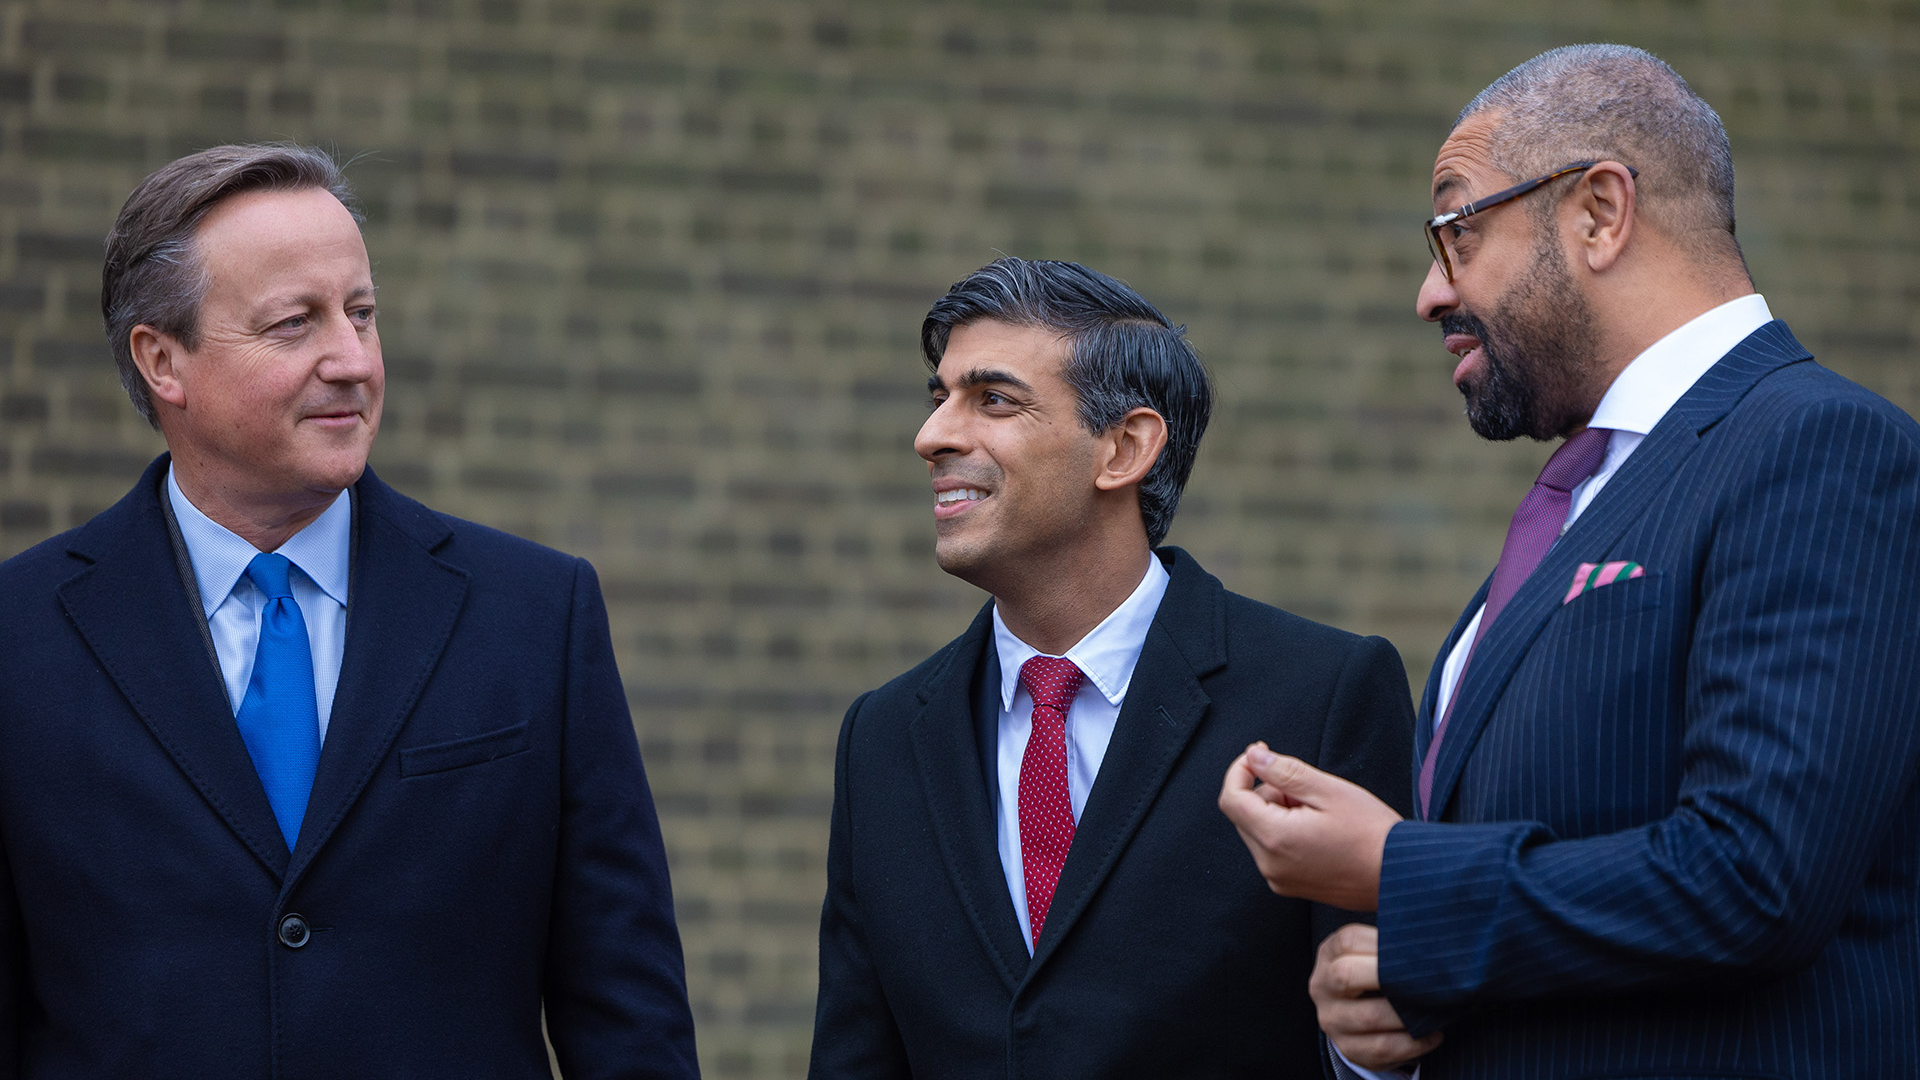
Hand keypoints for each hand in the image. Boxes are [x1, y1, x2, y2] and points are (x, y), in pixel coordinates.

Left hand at [1216, 741, 1399, 910]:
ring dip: (1278, 811)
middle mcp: (1270, 865)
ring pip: (1259, 831)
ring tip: (1320, 810)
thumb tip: (1253, 757)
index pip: (1231, 799)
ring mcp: (1279, 879)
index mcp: (1274, 839)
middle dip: (1267, 791)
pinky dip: (1286, 830)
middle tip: (1307, 787)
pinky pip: (1273, 849)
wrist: (1401, 875)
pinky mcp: (1291, 885)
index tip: (1259, 755)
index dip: (1240, 770)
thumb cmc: (1372, 833)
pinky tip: (1320, 829)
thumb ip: (1284, 771)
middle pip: (1244, 815)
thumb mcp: (1328, 790)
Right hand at [1313, 924, 1440, 1068]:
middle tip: (1427, 977)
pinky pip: (1382, 1047)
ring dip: (1406, 1014)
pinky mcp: (1349, 1048)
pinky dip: (1413, 1042)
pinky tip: (1433, 1034)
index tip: (1415, 946)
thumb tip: (1426, 923)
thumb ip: (1390, 939)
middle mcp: (1323, 986)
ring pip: (1368, 1017)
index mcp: (1329, 955)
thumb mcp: (1370, 952)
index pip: (1348, 940)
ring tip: (1436, 1008)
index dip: (1381, 941)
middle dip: (1390, 975)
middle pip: (1346, 975)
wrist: (1355, 1019)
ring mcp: (1332, 1020)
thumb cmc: (1373, 976)